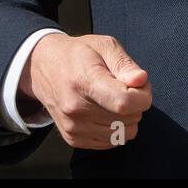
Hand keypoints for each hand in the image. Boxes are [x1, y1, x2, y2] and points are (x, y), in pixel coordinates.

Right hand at [20, 33, 151, 148]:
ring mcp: (73, 127)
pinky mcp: (74, 139)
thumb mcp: (105, 45)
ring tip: (115, 98)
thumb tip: (141, 80)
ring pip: (124, 133)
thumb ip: (125, 64)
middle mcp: (76, 109)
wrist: (45, 68)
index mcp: (85, 82)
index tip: (141, 84)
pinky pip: (112, 142)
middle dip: (137, 103)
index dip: (143, 96)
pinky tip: (107, 110)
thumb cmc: (78, 54)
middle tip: (126, 86)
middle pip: (128, 119)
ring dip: (128, 117)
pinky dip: (116, 128)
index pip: (124, 103)